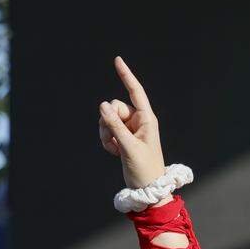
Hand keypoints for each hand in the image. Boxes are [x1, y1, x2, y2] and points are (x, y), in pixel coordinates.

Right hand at [97, 56, 165, 188]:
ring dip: (105, 132)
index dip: (126, 75)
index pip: (136, 92)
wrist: (146, 188)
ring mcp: (130, 128)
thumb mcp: (129, 147)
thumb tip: (102, 105)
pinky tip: (114, 152)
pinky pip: (106, 129)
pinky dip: (106, 140)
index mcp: (147, 119)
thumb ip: (115, 125)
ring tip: (114, 148)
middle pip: (114, 106)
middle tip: (114, 138)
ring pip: (107, 118)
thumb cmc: (144, 168)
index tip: (117, 60)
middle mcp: (139, 121)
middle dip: (108, 120)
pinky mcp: (122, 137)